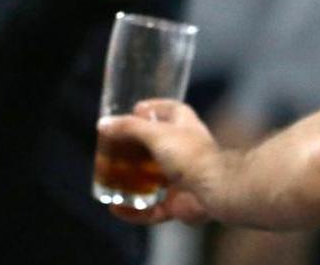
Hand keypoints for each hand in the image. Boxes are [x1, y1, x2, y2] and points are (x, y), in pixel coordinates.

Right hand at [98, 100, 222, 225]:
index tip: (134, 110)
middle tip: (114, 149)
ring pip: (154, 180)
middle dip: (135, 150)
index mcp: (186, 127)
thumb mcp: (156, 134)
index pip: (171, 110)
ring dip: (132, 181)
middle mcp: (185, 151)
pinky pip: (152, 208)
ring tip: (110, 180)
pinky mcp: (178, 203)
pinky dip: (134, 210)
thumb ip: (129, 128)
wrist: (215, 190)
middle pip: (157, 147)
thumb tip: (104, 124)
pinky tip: (116, 208)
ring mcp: (182, 178)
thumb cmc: (191, 155)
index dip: (154, 108)